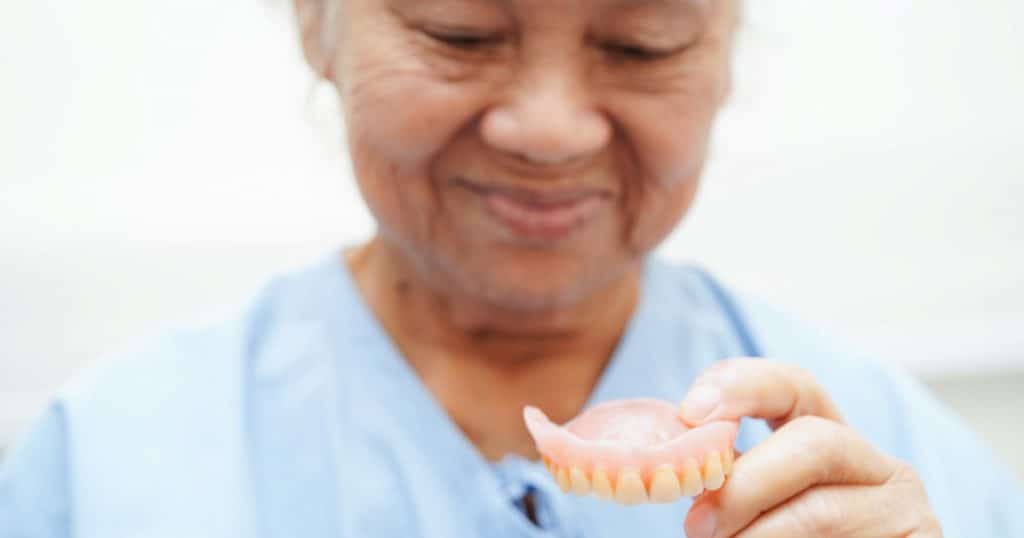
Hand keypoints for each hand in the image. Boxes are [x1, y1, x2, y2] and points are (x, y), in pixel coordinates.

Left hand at [678, 359, 941, 537]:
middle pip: (812, 442)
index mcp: (828, 442)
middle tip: (696, 526)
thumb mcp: (751, 508)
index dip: (741, 384)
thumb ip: (725, 480)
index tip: (690, 411)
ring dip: (758, 536)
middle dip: (745, 483)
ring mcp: (905, 509)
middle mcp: (875, 466)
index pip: (794, 386)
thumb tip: (668, 465)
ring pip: (823, 510)